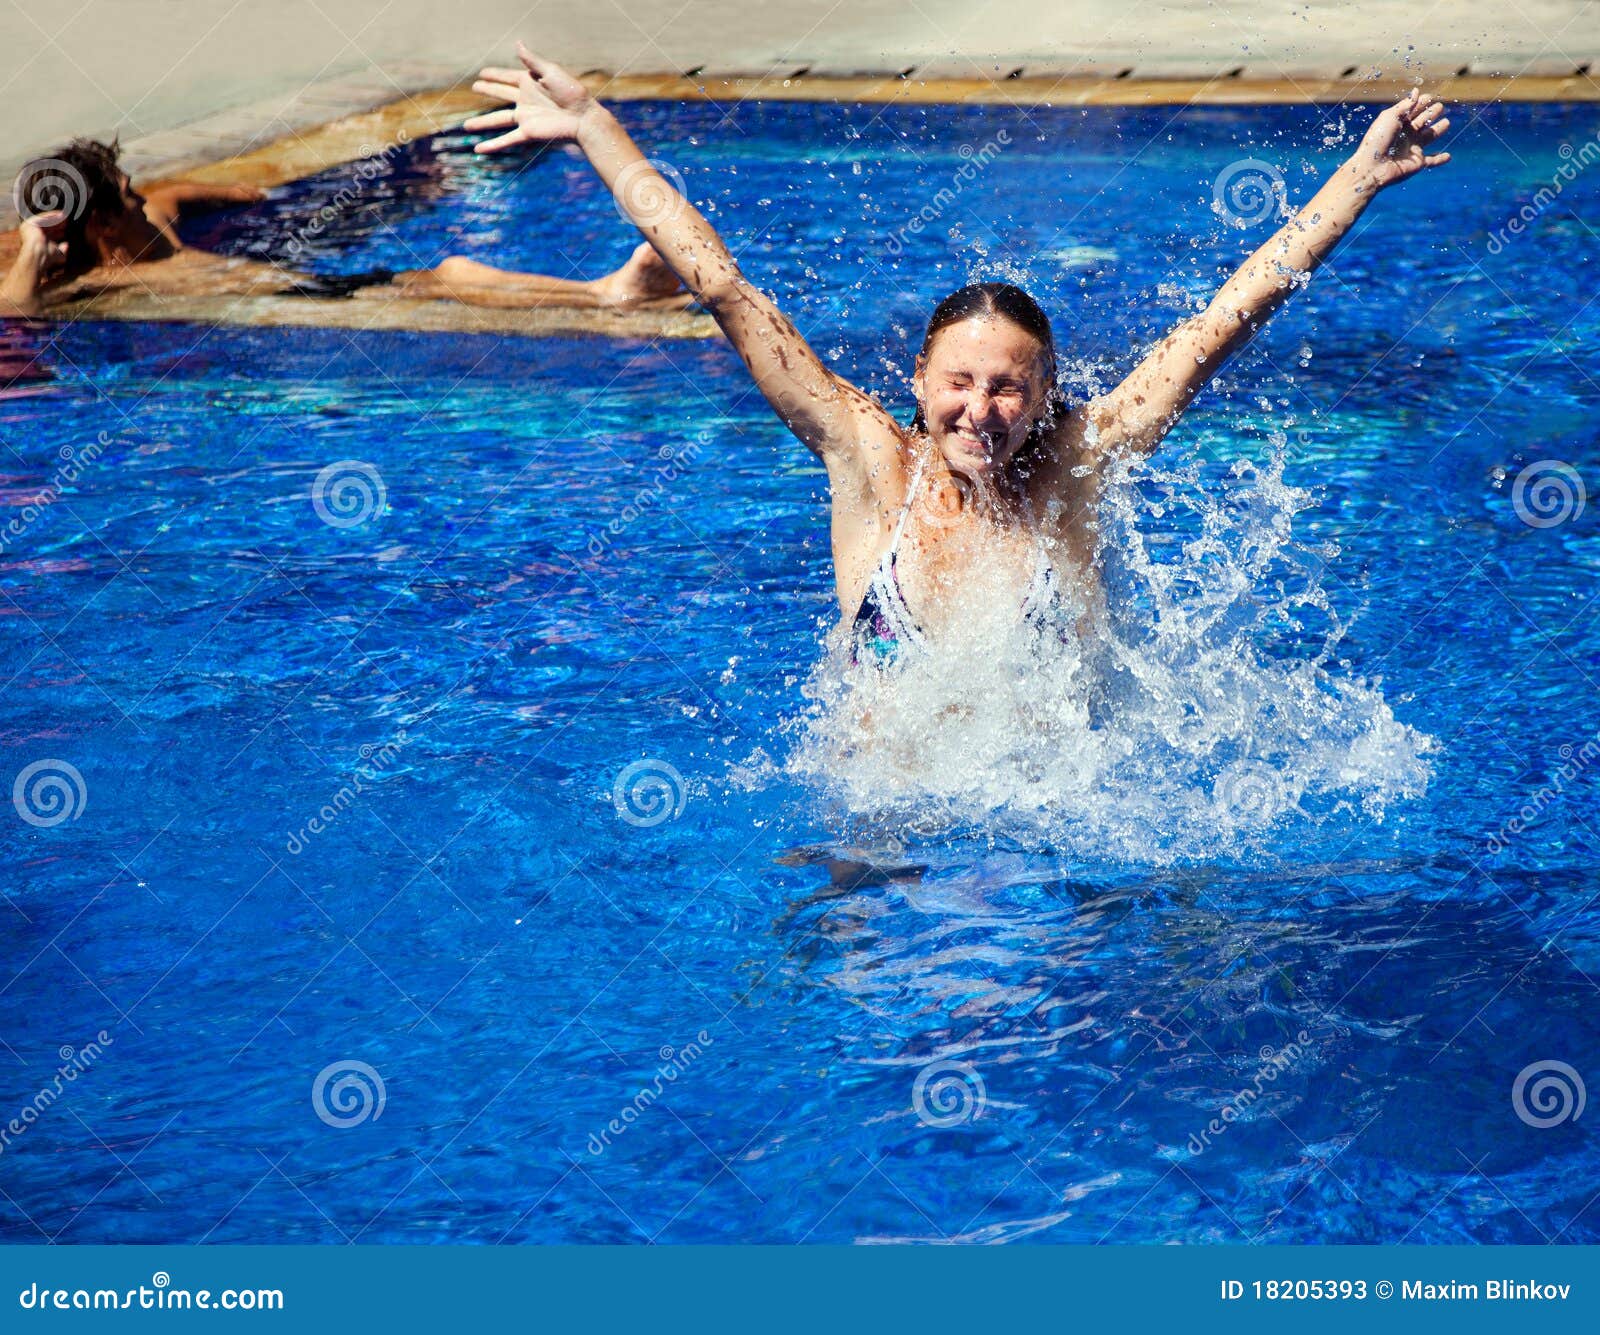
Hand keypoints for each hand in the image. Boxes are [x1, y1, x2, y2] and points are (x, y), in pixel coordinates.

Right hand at [18, 210, 68, 274]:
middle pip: (46, 226)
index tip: (64, 230)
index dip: (57, 231)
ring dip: (55, 218)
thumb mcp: (58, 254)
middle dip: (57, 223)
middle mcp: (32, 234)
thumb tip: (67, 245)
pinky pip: (43, 217)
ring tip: (64, 216)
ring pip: (45, 221)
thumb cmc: (48, 257)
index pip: (48, 234)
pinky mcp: (30, 223)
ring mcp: (30, 228)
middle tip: (66, 221)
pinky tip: (60, 215)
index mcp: (38, 241)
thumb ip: (63, 249)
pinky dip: (52, 216)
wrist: (39, 254)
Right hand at [466, 42, 593, 151]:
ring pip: (498, 120)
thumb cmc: (570, 91)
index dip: (495, 75)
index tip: (482, 73)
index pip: (507, 77)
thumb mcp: (550, 71)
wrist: (582, 117)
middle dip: (489, 90)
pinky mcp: (527, 132)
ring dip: (482, 123)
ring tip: (467, 125)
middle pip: (501, 94)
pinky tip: (479, 149)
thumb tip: (517, 43)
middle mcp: (525, 100)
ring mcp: (525, 117)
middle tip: (475, 87)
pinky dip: (492, 145)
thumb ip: (532, 60)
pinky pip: (506, 139)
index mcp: (530, 82)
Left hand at [1352, 89, 1450, 189]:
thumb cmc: (1378, 140)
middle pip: (1422, 122)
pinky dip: (1440, 160)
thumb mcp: (1390, 117)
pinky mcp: (1418, 163)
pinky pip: (1432, 161)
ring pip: (1429, 137)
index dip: (1421, 103)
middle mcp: (1406, 135)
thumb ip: (1406, 105)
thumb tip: (1417, 91)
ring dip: (1438, 130)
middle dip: (1431, 114)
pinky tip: (1448, 156)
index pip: (1412, 111)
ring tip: (1447, 122)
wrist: (1373, 167)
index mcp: (1398, 124)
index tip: (1429, 96)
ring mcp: (1413, 149)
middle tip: (1440, 106)